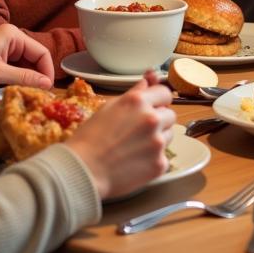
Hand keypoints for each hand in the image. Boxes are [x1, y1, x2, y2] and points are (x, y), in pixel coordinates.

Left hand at [0, 23, 54, 98]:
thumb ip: (25, 78)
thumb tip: (47, 84)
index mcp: (13, 35)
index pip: (41, 52)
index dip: (47, 71)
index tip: (47, 90)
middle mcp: (11, 38)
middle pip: (34, 58)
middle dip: (37, 75)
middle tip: (38, 95)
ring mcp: (3, 47)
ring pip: (25, 64)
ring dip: (26, 78)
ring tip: (27, 94)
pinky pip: (14, 67)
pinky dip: (16, 78)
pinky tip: (15, 89)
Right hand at [66, 69, 174, 199]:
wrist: (83, 170)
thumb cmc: (89, 138)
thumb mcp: (108, 107)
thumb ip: (133, 94)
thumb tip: (148, 81)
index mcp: (138, 102)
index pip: (165, 92)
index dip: (159, 100)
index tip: (154, 106)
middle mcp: (152, 119)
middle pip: (170, 115)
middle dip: (159, 120)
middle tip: (141, 130)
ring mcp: (158, 142)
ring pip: (169, 135)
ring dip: (159, 138)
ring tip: (137, 147)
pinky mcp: (160, 164)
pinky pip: (163, 157)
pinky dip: (153, 159)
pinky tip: (136, 162)